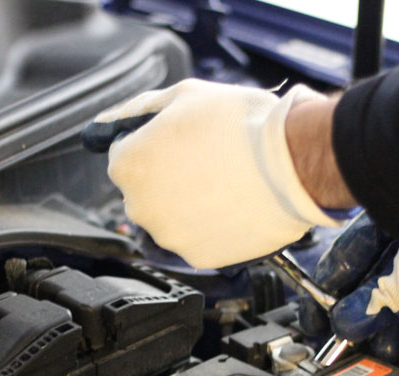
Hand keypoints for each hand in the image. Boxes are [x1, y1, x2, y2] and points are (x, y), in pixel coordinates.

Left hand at [83, 79, 341, 268]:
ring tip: (226, 181)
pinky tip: (235, 203)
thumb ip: (137, 111)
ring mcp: (170, 236)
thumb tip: (106, 122)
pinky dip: (212, 225)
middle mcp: (140, 207)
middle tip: (207, 160)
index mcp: (128, 165)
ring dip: (190, 203)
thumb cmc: (240, 125)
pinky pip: (199, 239)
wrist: (292, 163)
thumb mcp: (183, 96)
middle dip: (167, 177)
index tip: (179, 140)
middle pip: (145, 191)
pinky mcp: (199, 257)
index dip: (152, 143)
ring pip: (172, 218)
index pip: (124, 155)